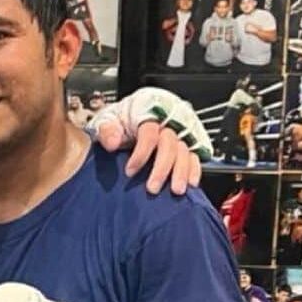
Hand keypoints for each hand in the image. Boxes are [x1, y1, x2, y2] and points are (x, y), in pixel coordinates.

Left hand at [89, 87, 211, 194]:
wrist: (131, 115)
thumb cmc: (120, 118)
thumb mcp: (106, 119)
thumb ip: (107, 130)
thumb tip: (113, 143)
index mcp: (147, 111)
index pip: (149, 133)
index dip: (141, 153)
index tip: (130, 172)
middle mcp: (167, 120)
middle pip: (170, 144)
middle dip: (162, 168)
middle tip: (152, 188)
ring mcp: (180, 130)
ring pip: (185, 151)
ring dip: (181, 172)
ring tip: (175, 190)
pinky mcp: (189, 141)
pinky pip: (195, 154)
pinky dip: (194, 169)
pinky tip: (191, 183)